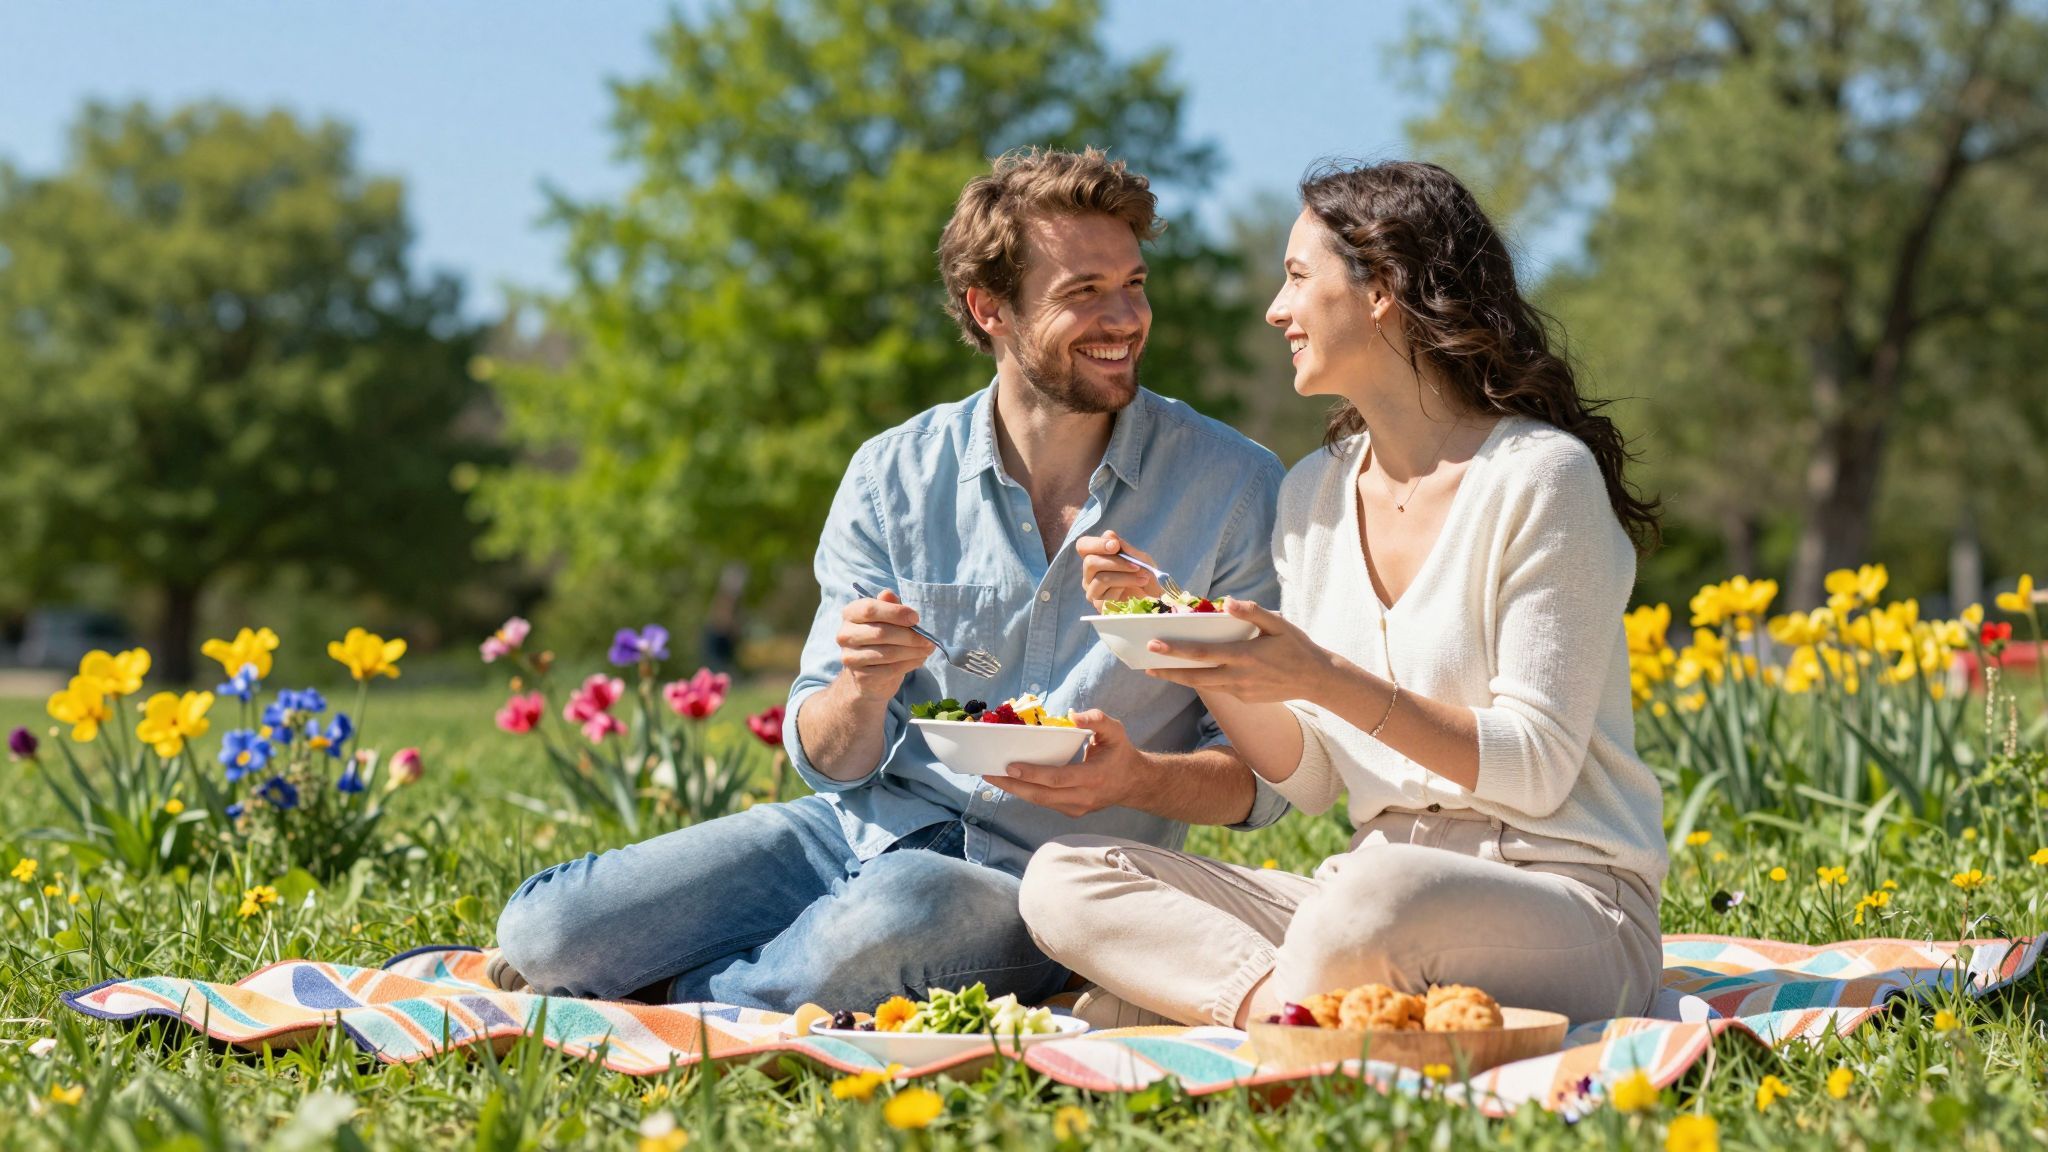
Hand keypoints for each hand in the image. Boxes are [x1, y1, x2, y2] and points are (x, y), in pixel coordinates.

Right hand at [835, 589, 935, 698]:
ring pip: (888, 653)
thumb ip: (889, 605)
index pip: (870, 609)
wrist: (871, 673)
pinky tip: (919, 659)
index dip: (895, 612)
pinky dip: (909, 664)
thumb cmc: (881, 637)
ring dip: (913, 651)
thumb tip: (888, 594)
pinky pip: (890, 669)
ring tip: (927, 649)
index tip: (916, 618)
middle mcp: (845, 635)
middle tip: (929, 639)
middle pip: (881, 633)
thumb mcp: (886, 617)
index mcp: (850, 613)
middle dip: (910, 636)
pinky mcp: (861, 676)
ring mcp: (850, 657)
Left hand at [984, 710, 1148, 817]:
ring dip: (1015, 790)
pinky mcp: (1072, 811)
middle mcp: (1083, 797)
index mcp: (1093, 776)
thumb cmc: (1121, 753)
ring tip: (993, 777)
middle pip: (1041, 795)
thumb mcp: (1115, 731)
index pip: (1057, 779)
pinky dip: (1026, 792)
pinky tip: (1011, 782)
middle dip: (1013, 785)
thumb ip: (1097, 720)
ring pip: (1040, 801)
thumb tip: (1073, 715)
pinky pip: (1045, 802)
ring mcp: (1077, 808)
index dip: (1033, 774)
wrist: (1134, 784)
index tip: (1011, 765)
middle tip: (988, 773)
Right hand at [1077, 530, 1163, 608]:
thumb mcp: (1140, 559)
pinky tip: (1137, 588)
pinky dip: (1126, 587)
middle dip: (1116, 562)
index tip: (1115, 545)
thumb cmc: (1145, 576)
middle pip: (1090, 562)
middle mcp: (1090, 574)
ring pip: (1101, 578)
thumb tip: (1109, 535)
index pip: (1083, 546)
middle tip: (1135, 565)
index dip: (1096, 543)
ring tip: (1143, 577)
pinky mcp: (1100, 605)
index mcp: (1096, 558)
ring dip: (1125, 576)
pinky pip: (1108, 593)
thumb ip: (1125, 548)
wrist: (1155, 598)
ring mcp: (1093, 591)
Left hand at [1144, 599, 1339, 703]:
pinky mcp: (1245, 699)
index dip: (1176, 650)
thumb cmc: (1297, 646)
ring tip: (1159, 671)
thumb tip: (1228, 603)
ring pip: (1204, 686)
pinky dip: (1203, 682)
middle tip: (1146, 665)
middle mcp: (1239, 677)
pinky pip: (1219, 689)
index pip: (1203, 653)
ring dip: (1181, 679)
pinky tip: (1191, 674)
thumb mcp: (1279, 623)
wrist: (1316, 679)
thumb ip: (1253, 612)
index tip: (1154, 645)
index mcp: (1244, 656)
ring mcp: (1241, 691)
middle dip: (1168, 671)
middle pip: (1195, 676)